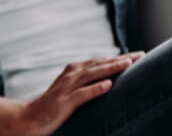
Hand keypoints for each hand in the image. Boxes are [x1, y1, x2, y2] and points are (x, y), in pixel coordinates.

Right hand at [18, 51, 144, 134]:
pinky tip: (108, 85)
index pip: (101, 61)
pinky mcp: (64, 102)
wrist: (31, 117)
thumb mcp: (72, 89)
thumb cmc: (54, 104)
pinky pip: (82, 94)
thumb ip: (87, 81)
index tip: (139, 55)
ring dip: (111, 68)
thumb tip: (110, 78)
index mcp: (74, 70)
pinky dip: (96, 88)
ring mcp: (67, 87)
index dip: (120, 57)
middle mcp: (71, 75)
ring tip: (127, 64)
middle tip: (140, 55)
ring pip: (93, 75)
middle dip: (120, 59)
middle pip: (100, 64)